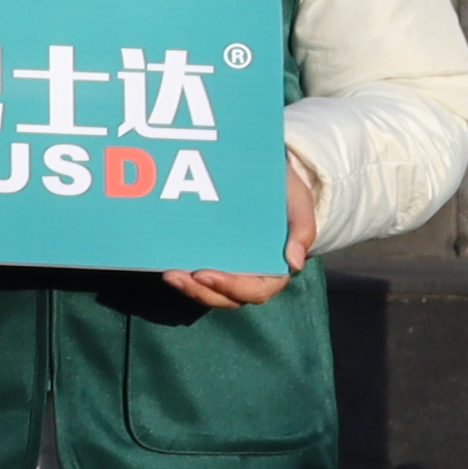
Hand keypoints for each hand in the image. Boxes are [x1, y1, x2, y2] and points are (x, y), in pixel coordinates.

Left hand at [166, 155, 329, 310]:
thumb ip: (303, 229)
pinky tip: (164, 264)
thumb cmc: (285, 190)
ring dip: (189, 288)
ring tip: (169, 275)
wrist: (266, 171)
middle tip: (177, 277)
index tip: (206, 275)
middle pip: (228, 297)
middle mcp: (252, 274)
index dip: (231, 288)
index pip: (256, 290)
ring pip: (210, 291)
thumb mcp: (299, 202)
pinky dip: (183, 275)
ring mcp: (230, 268)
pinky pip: (198, 276)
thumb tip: (294, 263)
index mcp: (275, 268)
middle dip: (202, 292)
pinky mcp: (212, 258)